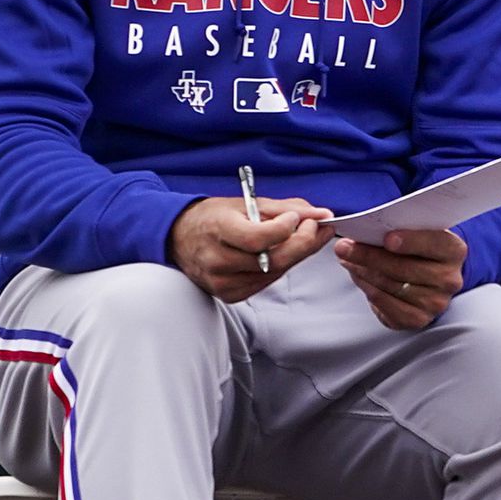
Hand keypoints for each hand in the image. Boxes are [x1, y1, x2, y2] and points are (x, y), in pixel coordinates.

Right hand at [169, 196, 332, 301]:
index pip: (257, 238)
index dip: (284, 229)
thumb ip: (286, 209)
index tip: (298, 217)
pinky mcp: (229, 295)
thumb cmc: (214, 217)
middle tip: (317, 228)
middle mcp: (217, 261)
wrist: (179, 238)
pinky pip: (265, 283)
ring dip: (295, 255)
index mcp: (218, 231)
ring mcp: (222, 282)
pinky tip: (282, 253)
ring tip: (304, 236)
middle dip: (303, 244)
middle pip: (272, 260)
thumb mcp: (246, 204)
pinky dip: (279, 267)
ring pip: (274, 273)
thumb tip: (321, 214)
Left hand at [334, 224, 468, 330]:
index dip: (411, 241)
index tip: (387, 238)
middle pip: (405, 268)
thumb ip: (402, 228)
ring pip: (391, 286)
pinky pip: (386, 304)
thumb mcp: (419, 233)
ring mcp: (435, 302)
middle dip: (370, 256)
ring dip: (363, 271)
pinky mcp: (418, 319)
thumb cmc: (419, 250)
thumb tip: (368, 230)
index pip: (434, 244)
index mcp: (454, 251)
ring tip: (346, 259)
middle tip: (344, 247)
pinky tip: (358, 276)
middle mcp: (449, 279)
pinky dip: (368, 289)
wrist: (430, 278)